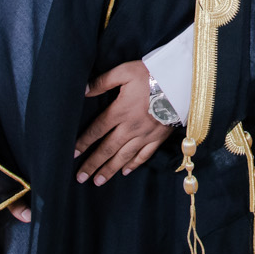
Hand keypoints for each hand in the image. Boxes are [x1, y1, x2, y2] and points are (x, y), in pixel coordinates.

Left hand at [75, 60, 176, 185]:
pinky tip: (125, 172)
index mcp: (120, 111)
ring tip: (98, 182)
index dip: (83, 143)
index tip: (72, 155)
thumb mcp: (124, 71)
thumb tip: (83, 90)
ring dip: (109, 169)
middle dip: (93, 164)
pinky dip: (134, 164)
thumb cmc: (152, 74)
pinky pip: (144, 155)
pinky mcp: (158, 137)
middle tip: (80, 178)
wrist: (181, 82)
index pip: (97, 130)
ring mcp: (145, 135)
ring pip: (124, 156)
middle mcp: (130, 127)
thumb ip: (103, 82)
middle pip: (107, 149)